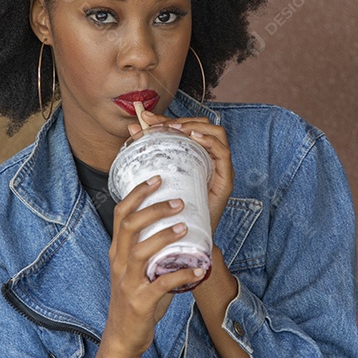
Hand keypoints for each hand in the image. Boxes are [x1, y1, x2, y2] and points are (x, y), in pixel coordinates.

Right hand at [104, 174, 206, 357]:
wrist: (123, 336)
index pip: (121, 213)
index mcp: (118, 251)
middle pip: (130, 225)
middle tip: (179, 201)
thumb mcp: (136, 268)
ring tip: (186, 227)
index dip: (138, 193)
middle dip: (154, 209)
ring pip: (142, 251)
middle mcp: (119, 262)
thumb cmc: (135, 298)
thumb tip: (181, 223)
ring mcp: (128, 282)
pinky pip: (162, 284)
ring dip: (166, 236)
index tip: (157, 177)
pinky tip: (199, 271)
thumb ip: (150, 248)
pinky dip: (182, 276)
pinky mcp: (141, 301)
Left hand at [129, 108, 233, 236]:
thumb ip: (148, 153)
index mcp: (196, 155)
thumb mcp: (158, 176)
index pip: (187, 126)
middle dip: (179, 120)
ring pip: (216, 133)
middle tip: (157, 124)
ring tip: (176, 129)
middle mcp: (211, 158)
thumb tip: (132, 127)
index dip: (167, 118)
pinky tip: (195, 138)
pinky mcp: (225, 180)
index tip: (146, 118)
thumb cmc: (171, 209)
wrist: (183, 239)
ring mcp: (220, 168)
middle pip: (202, 125)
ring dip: (195, 126)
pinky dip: (210, 141)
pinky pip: (223, 153)